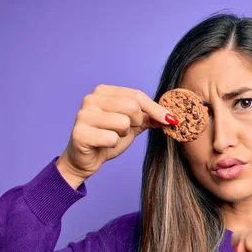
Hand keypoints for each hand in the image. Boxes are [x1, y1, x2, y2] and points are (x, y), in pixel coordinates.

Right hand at [57, 84, 177, 183]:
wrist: (85, 160)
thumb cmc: (107, 139)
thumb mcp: (131, 125)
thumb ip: (148, 117)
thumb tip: (170, 116)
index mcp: (103, 92)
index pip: (137, 95)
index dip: (156, 109)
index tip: (171, 120)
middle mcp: (91, 99)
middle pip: (132, 107)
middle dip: (135, 123)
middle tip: (125, 131)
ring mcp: (83, 115)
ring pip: (123, 123)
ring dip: (123, 135)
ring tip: (111, 137)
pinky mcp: (80, 133)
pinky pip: (111, 138)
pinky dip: (112, 144)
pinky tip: (102, 144)